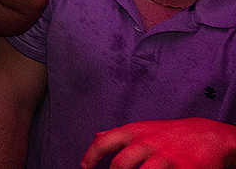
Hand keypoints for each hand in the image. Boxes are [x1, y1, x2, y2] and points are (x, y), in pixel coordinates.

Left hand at [81, 117, 235, 168]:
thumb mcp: (143, 128)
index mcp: (134, 132)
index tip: (85, 167)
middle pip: (120, 165)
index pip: (104, 142)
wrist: (208, 136)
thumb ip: (120, 135)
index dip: (91, 156)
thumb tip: (97, 136)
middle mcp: (147, 143)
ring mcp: (165, 158)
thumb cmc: (171, 133)